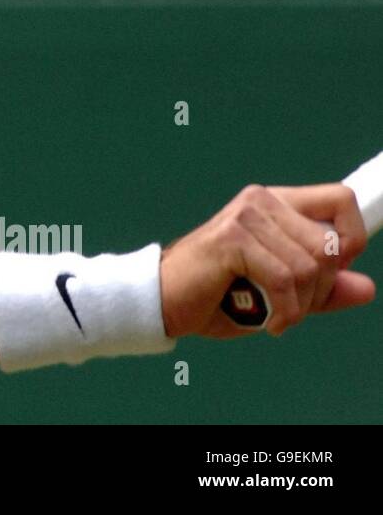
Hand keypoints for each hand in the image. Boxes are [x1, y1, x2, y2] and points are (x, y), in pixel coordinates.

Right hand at [160, 183, 374, 339]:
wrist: (162, 302)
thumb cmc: (215, 294)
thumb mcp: (280, 294)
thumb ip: (321, 289)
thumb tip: (365, 288)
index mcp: (275, 204)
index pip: (340, 201)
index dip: (351, 239)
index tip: (331, 274)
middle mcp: (262, 201)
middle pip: (331, 244)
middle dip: (321, 289)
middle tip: (292, 307)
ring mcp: (245, 216)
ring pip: (311, 266)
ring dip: (301, 305)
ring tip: (275, 315)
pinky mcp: (232, 238)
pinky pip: (286, 279)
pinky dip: (285, 312)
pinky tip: (269, 322)